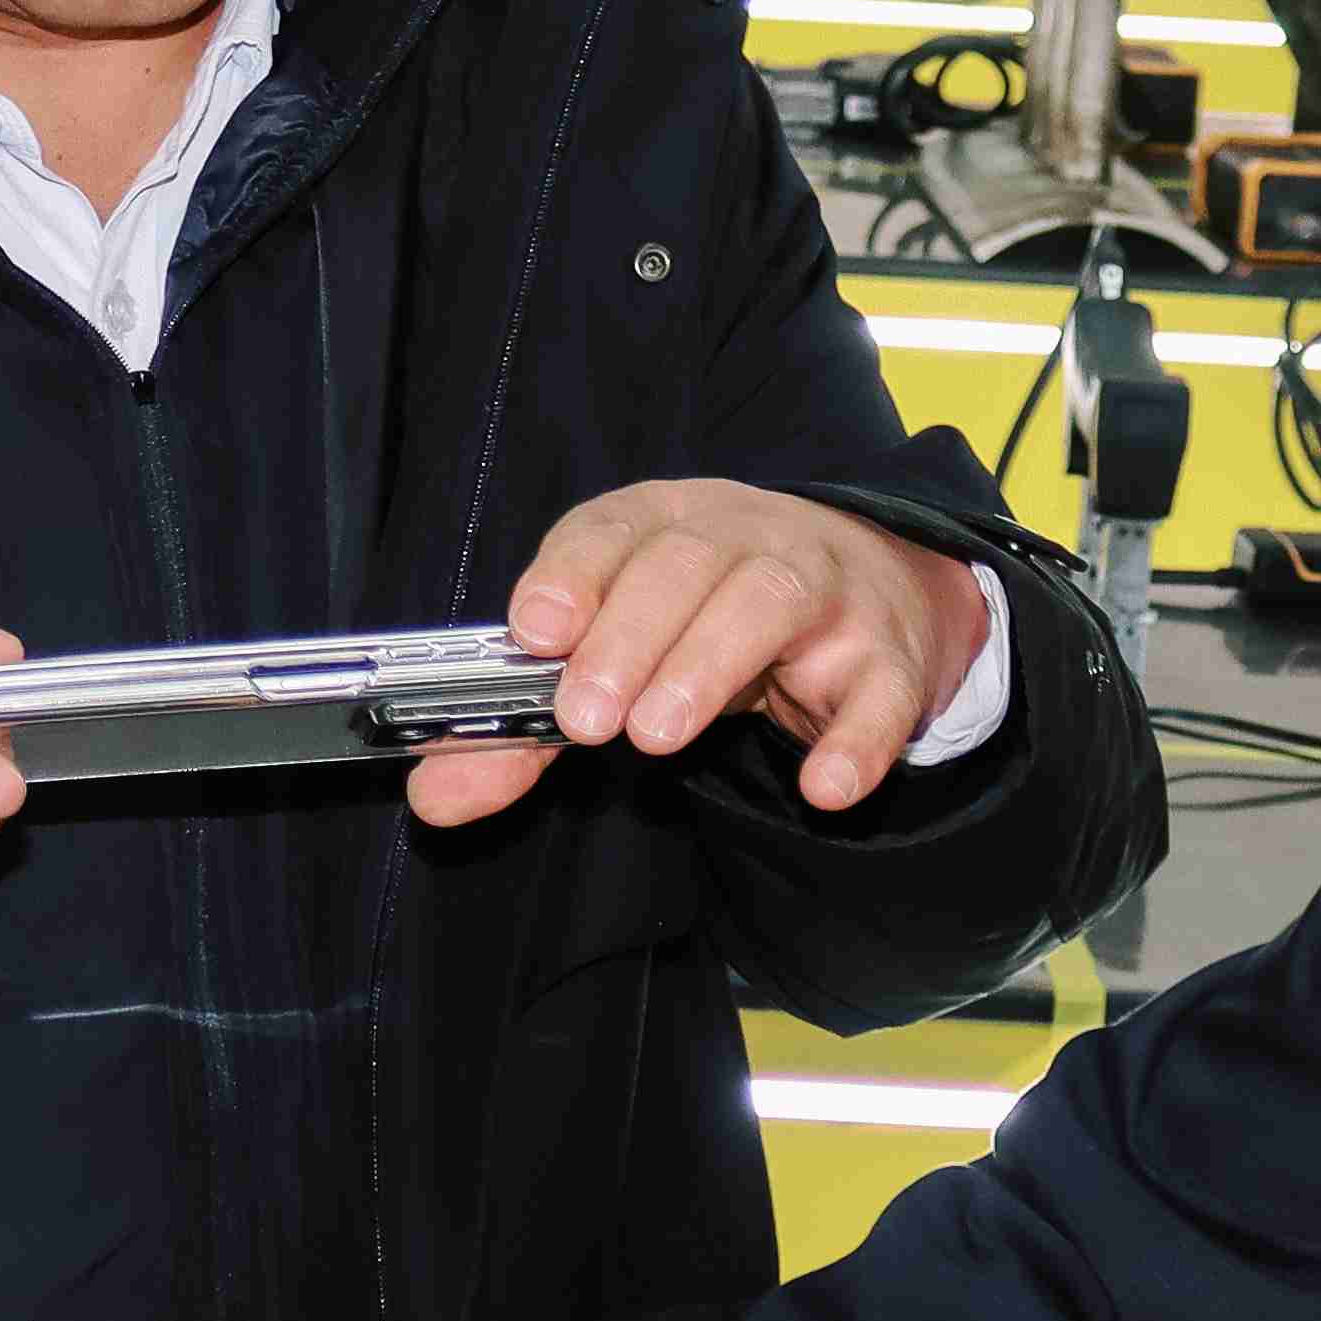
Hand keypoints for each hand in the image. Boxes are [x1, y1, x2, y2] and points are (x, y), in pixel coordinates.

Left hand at [407, 479, 998, 827]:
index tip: (533, 629)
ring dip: (709, 666)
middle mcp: (746, 539)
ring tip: (656, 735)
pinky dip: (856, 739)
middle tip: (585, 718)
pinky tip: (822, 787)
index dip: (571, 575)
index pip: (611, 529)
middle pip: (684, 565)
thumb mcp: (619, 656)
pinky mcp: (886, 659)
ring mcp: (824, 591)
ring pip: (769, 604)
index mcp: (666, 524)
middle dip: (627, 637)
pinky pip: (878, 693)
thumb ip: (526, 730)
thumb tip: (434, 796)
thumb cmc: (713, 617)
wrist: (873, 592)